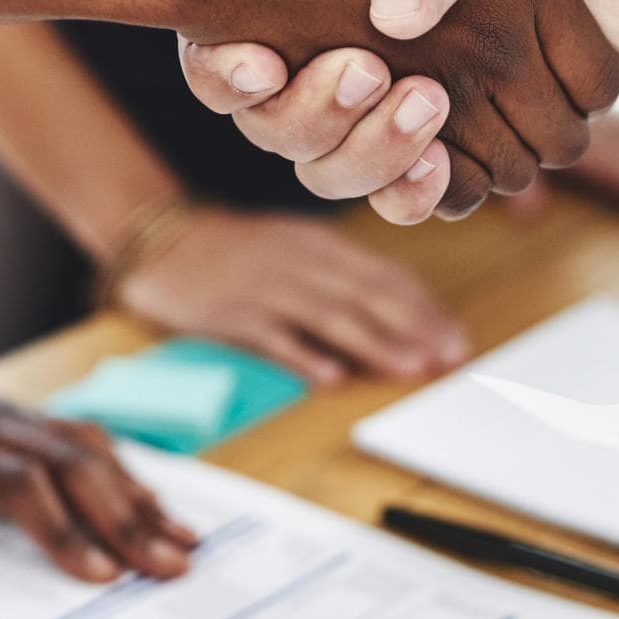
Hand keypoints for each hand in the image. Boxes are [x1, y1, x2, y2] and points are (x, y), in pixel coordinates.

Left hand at [0, 351, 196, 603]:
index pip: (14, 485)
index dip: (59, 527)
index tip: (96, 572)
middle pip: (71, 469)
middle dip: (126, 521)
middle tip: (168, 567)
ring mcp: (5, 415)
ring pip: (88, 450)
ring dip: (139, 496)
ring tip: (182, 540)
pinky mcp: (14, 415)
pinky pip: (82, 437)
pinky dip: (125, 470)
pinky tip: (155, 501)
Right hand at [117, 208, 465, 385]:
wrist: (163, 240)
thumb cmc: (238, 253)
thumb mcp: (295, 249)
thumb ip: (342, 278)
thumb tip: (399, 316)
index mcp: (320, 245)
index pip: (384, 276)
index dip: (423, 308)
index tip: (455, 338)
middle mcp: (300, 261)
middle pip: (365, 295)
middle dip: (412, 327)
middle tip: (448, 356)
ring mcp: (265, 286)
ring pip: (328, 315)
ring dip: (373, 343)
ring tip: (409, 367)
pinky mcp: (230, 313)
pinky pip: (271, 336)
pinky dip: (302, 356)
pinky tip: (330, 377)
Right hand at [171, 0, 618, 217]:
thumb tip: (396, 20)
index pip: (240, 38)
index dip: (225, 68)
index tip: (254, 58)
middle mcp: (364, 35)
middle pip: (280, 123)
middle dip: (305, 119)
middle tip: (366, 73)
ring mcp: (419, 91)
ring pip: (340, 170)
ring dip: (366, 155)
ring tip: (421, 106)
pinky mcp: (480, 134)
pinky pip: (424, 192)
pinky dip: (422, 190)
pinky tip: (436, 163)